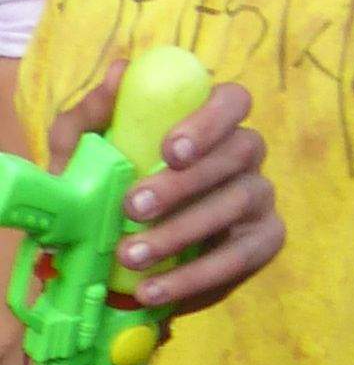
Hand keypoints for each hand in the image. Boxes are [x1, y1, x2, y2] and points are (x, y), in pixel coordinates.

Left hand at [43, 72, 280, 317]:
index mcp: (209, 122)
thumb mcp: (80, 153)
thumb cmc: (103, 191)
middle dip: (186, 182)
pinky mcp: (262, 241)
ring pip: (241, 201)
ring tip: (131, 256)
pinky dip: (197, 276)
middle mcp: (244, 153)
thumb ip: (92, 115)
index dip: (210, 120)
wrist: (110, 260)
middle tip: (133, 207)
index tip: (169, 149)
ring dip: (184, 230)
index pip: (233, 100)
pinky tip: (154, 290)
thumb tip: (121, 73)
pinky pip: (244, 256)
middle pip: (239, 151)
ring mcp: (259, 197)